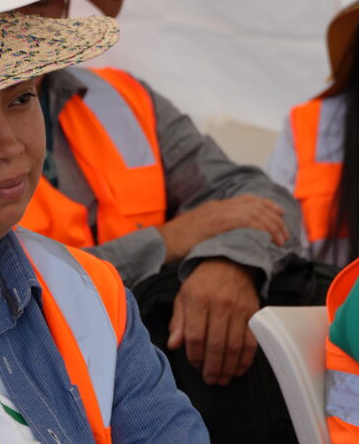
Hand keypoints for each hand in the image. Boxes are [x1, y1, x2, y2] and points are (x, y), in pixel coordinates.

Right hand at [158, 195, 288, 262]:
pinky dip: (259, 227)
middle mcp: (218, 206)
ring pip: (253, 213)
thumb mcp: (199, 231)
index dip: (266, 205)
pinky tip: (267, 236)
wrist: (160, 243)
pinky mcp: (215, 223)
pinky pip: (244, 221)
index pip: (247, 200)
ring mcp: (217, 214)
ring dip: (271, 225)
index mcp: (215, 207)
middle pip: (254, 205)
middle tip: (284, 232)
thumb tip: (232, 238)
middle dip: (274, 217)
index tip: (279, 214)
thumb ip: (215, 230)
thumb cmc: (177, 242)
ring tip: (280, 238)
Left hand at [166, 259, 259, 384]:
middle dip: (212, 367)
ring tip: (223, 379)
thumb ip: (178, 323)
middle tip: (210, 380)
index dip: (194, 355)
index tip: (194, 365)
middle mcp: (220, 304)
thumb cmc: (202, 284)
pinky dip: (246, 359)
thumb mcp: (183, 298)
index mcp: (198, 300)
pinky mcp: (254, 314)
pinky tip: (239, 369)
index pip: (195, 335)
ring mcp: (239, 309)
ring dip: (229, 367)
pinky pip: (251, 341)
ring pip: (235, 346)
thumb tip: (173, 346)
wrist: (229, 263)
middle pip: (216, 344)